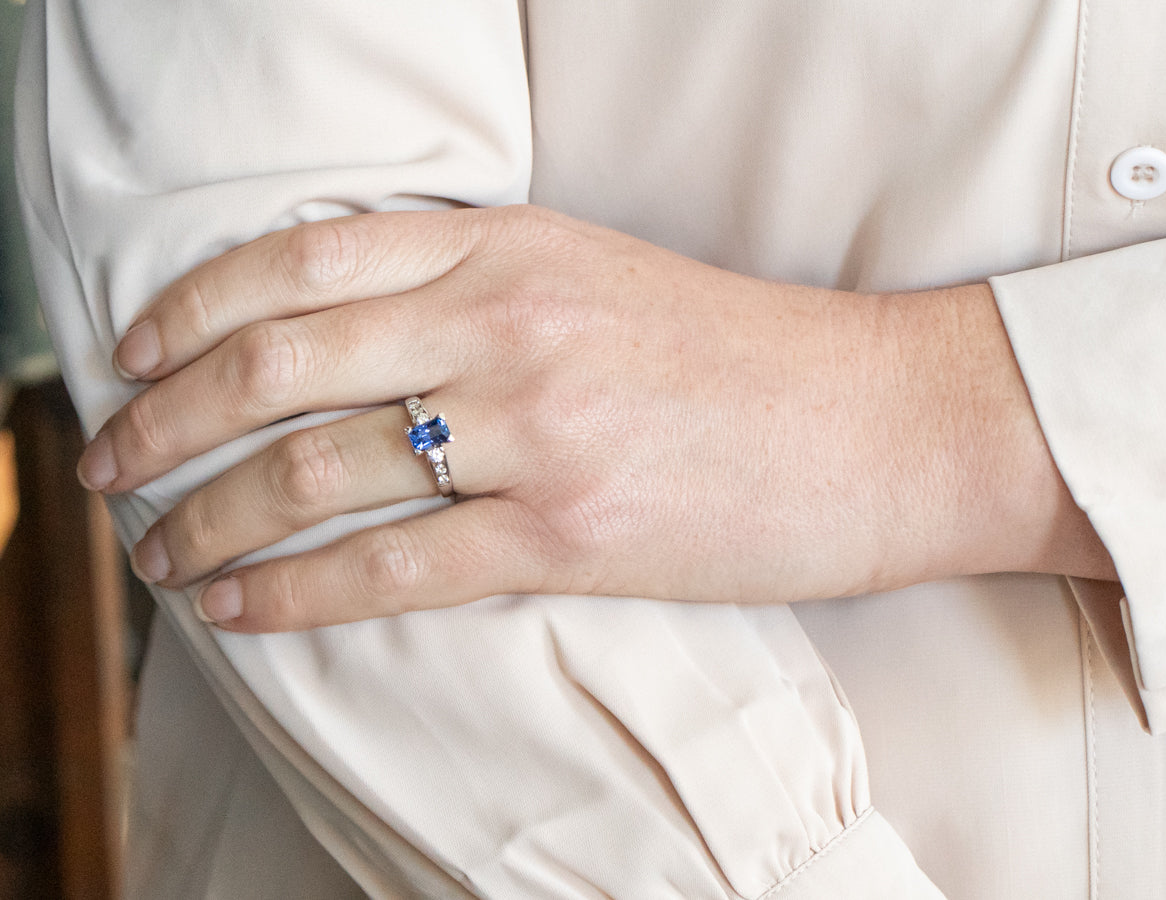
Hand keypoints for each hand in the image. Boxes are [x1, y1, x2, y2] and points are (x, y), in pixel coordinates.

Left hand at [79, 205, 1111, 630]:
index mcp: (513, 244)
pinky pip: (393, 566)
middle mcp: (509, 322)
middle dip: (166, 420)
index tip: (133, 358)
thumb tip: (359, 337)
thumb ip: (482, 287)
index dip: (192, 310)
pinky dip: (295, 592)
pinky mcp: (574, 533)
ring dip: (211, 517)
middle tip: (108, 463)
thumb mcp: (602, 278)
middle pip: (281, 363)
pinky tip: (240, 609)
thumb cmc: (749, 355)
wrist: (885, 419)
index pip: (304, 259)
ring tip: (159, 552)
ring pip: (317, 470)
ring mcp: (539, 428)